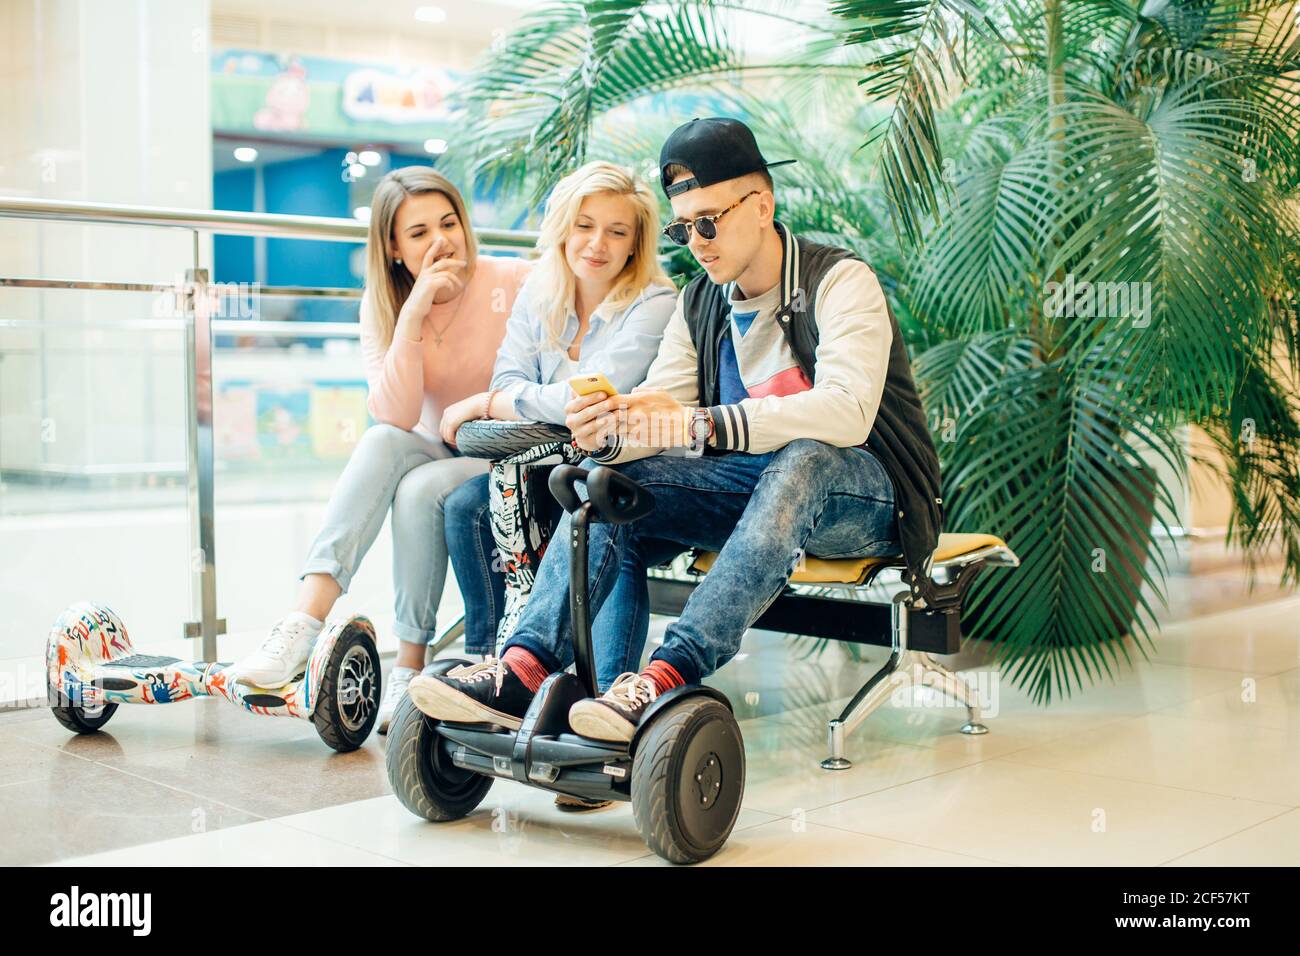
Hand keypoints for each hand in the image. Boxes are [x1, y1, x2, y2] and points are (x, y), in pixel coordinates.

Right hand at [401, 238, 466, 334]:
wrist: (414, 310)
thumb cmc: (422, 300)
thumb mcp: (428, 287)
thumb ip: (434, 280)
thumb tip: (446, 278)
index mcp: (423, 272)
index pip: (428, 256)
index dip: (434, 247)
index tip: (441, 239)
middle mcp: (424, 273)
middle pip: (442, 262)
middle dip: (455, 262)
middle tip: (464, 264)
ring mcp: (427, 279)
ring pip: (446, 273)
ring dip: (455, 279)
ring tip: (459, 285)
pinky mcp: (430, 285)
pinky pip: (445, 280)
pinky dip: (451, 284)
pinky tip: (451, 289)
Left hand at [439, 393, 485, 447]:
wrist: (481, 404)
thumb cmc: (479, 408)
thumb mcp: (468, 413)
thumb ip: (463, 419)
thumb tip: (465, 428)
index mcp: (448, 411)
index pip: (444, 426)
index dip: (449, 434)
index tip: (457, 437)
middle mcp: (446, 414)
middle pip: (443, 431)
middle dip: (449, 438)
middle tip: (458, 442)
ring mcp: (447, 418)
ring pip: (445, 435)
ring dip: (452, 440)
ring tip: (460, 442)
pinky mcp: (451, 423)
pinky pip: (449, 436)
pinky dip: (454, 440)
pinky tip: (460, 441)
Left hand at [564, 387, 688, 450]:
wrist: (684, 426)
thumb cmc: (672, 408)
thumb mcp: (659, 392)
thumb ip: (641, 391)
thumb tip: (629, 392)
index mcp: (639, 400)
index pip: (614, 400)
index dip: (604, 402)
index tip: (599, 404)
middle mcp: (636, 413)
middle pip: (611, 416)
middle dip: (603, 417)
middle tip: (596, 419)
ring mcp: (637, 427)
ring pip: (616, 427)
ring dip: (610, 428)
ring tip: (604, 428)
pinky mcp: (640, 438)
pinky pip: (626, 436)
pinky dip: (621, 435)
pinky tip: (620, 434)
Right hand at [565, 390, 615, 451]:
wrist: (586, 433)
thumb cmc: (589, 411)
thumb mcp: (586, 403)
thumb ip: (588, 393)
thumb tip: (594, 383)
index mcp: (569, 408)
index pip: (579, 401)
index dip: (592, 397)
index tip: (604, 394)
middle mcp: (571, 421)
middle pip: (586, 413)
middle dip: (600, 407)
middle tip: (611, 403)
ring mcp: (578, 432)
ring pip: (594, 425)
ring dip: (608, 418)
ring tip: (619, 413)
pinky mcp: (587, 441)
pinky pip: (600, 434)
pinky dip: (610, 428)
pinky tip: (619, 422)